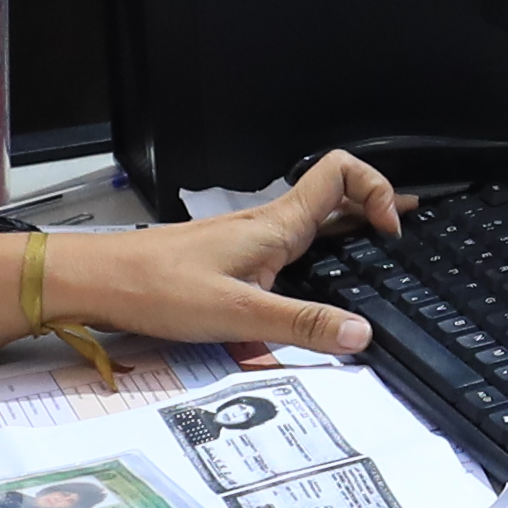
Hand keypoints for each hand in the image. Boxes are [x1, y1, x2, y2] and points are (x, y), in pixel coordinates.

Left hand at [48, 154, 409, 355]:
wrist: (100, 282)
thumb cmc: (156, 289)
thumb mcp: (237, 314)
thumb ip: (301, 325)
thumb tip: (360, 334)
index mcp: (277, 225)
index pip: (341, 173)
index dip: (377, 190)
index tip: (392, 231)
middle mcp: (268, 225)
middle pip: (336, 198)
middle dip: (376, 209)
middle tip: (406, 231)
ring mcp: (251, 241)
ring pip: (314, 223)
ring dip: (350, 229)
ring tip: (380, 247)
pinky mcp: (234, 260)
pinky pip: (290, 247)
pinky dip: (319, 254)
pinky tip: (321, 279)